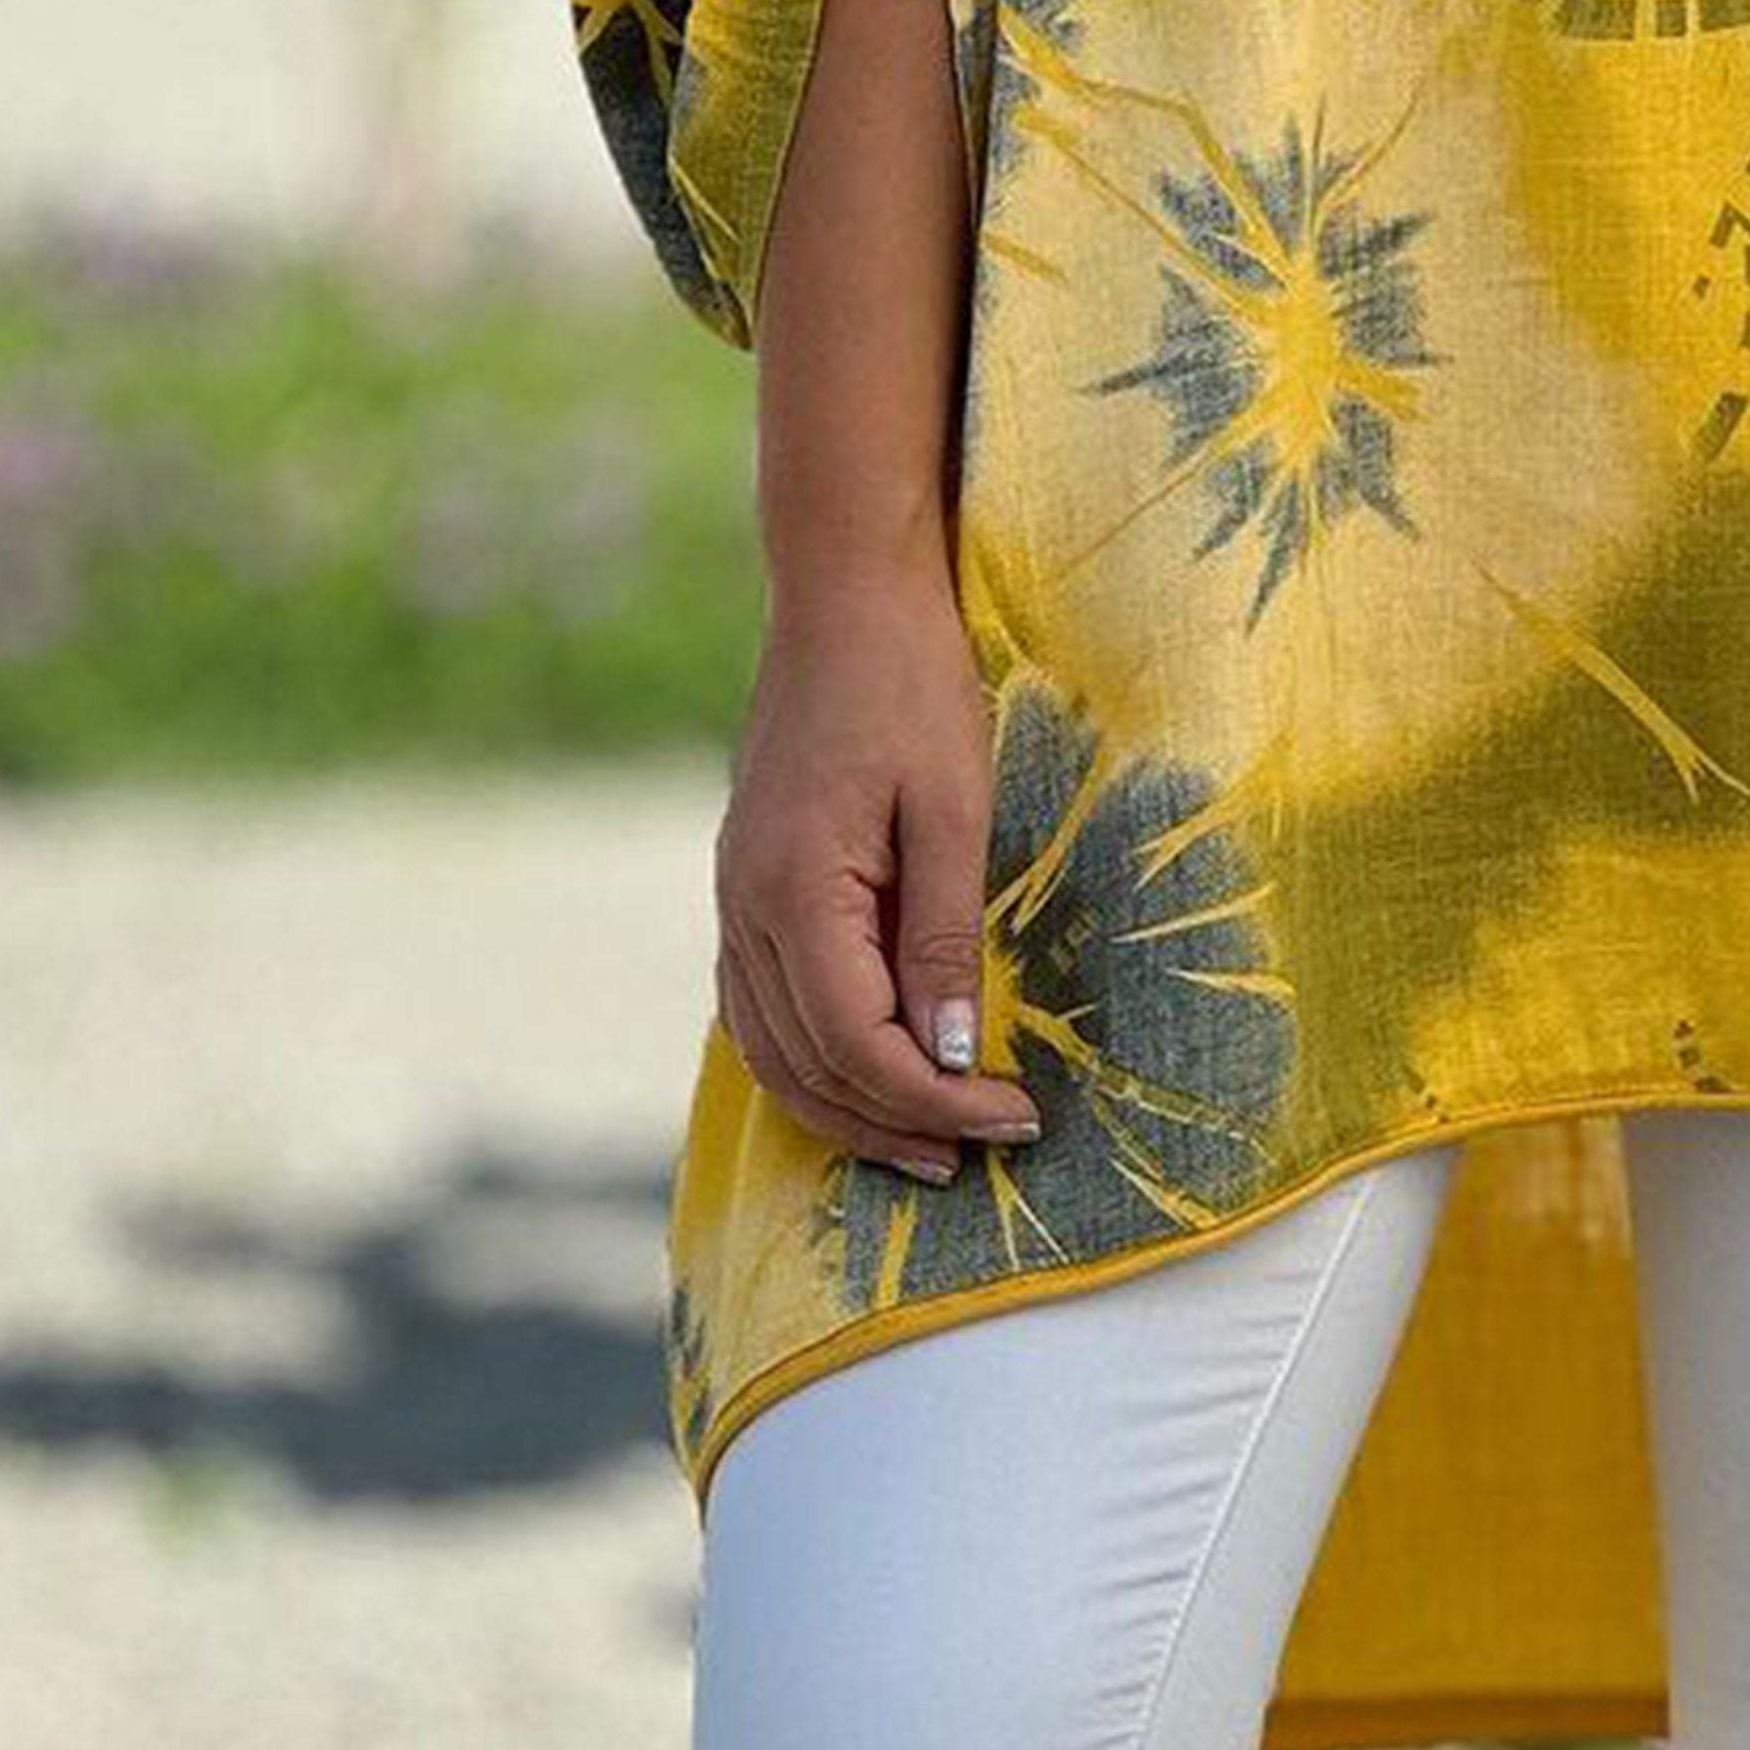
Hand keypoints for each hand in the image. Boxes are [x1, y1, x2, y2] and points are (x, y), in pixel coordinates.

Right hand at [713, 557, 1046, 1183]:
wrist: (841, 596)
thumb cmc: (911, 684)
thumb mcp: (954, 808)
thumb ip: (945, 938)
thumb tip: (954, 1055)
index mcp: (794, 893)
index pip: (859, 1047)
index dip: (938, 1100)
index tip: (1017, 1115)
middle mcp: (744, 909)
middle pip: (804, 1068)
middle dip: (893, 1126)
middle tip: (983, 1154)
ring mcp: (732, 899)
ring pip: (768, 1051)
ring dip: (845, 1109)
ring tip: (928, 1143)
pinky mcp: (744, 886)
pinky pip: (757, 1007)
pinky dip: (808, 1062)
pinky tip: (867, 1076)